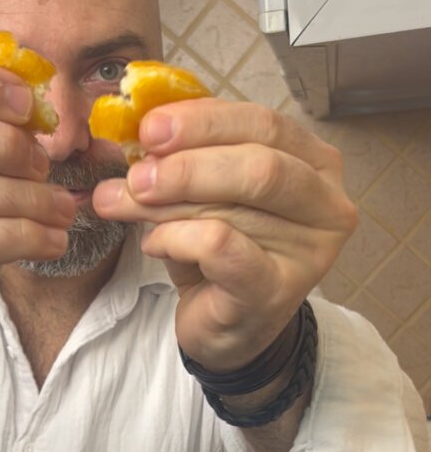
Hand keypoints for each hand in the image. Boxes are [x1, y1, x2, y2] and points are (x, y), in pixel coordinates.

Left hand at [93, 98, 357, 369]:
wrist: (226, 330)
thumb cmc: (220, 254)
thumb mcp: (206, 191)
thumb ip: (187, 154)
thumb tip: (138, 127)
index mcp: (316, 163)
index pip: (263, 124)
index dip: (203, 121)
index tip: (149, 128)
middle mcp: (327, 204)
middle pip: (258, 163)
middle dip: (186, 165)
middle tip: (135, 173)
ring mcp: (310, 251)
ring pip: (233, 207)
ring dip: (166, 204)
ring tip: (125, 204)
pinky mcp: (277, 290)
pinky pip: (220, 247)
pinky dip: (177, 238)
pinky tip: (156, 243)